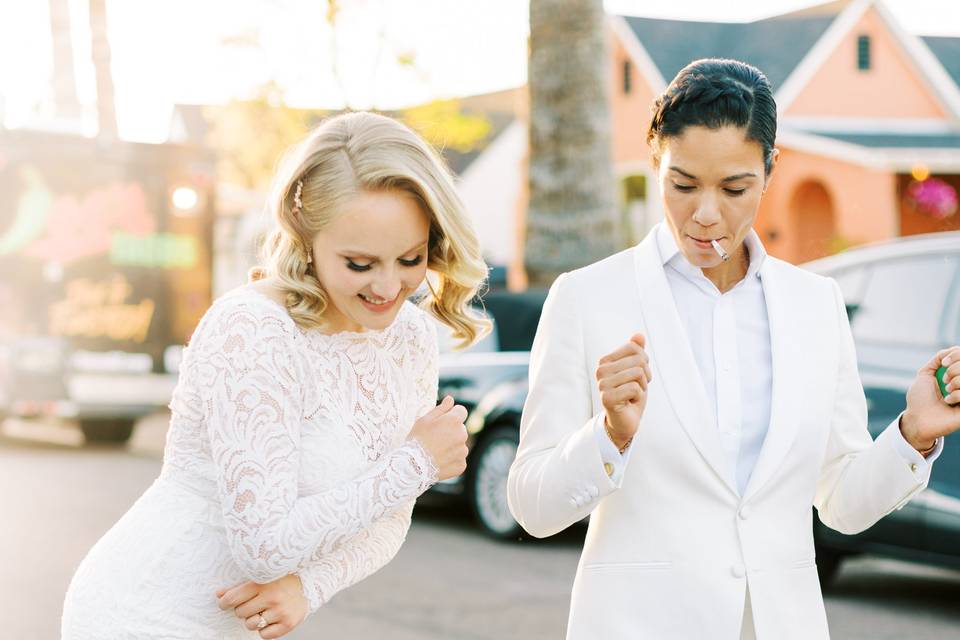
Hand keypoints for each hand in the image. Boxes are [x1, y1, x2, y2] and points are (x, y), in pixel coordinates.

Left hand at [216, 574, 306, 638]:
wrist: (309, 582)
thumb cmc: (280, 579)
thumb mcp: (261, 577)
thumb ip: (240, 586)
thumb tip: (218, 594)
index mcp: (263, 583)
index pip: (232, 598)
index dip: (225, 602)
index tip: (225, 602)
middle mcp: (272, 597)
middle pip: (240, 613)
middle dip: (243, 609)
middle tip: (254, 602)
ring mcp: (281, 611)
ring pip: (251, 625)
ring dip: (253, 619)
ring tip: (263, 610)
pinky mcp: (288, 623)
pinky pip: (264, 634)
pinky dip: (265, 629)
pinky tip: (272, 618)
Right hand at [409, 395, 468, 480]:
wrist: (412, 466)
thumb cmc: (416, 439)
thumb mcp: (424, 419)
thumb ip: (441, 408)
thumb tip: (450, 399)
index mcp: (454, 421)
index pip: (461, 411)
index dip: (452, 414)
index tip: (442, 421)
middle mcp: (462, 435)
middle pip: (460, 428)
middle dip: (451, 431)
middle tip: (435, 438)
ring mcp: (463, 451)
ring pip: (460, 445)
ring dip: (452, 446)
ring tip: (436, 451)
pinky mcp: (461, 465)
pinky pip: (459, 459)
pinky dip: (452, 460)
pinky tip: (439, 461)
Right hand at [596, 334, 652, 448]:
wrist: (626, 421)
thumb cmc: (631, 395)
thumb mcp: (637, 370)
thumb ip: (637, 352)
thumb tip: (639, 335)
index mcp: (605, 361)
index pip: (634, 348)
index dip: (644, 362)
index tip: (636, 376)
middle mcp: (600, 371)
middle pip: (638, 360)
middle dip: (645, 376)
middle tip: (636, 388)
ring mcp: (602, 384)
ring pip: (637, 373)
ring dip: (642, 387)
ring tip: (632, 396)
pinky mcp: (607, 398)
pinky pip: (635, 388)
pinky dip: (638, 397)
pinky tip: (629, 403)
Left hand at [901, 345, 959, 451]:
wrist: (918, 418)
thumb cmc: (920, 399)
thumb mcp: (925, 374)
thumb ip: (937, 360)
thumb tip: (951, 350)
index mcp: (957, 375)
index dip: (956, 355)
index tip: (944, 363)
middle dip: (953, 371)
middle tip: (944, 382)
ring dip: (955, 383)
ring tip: (946, 392)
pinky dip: (956, 395)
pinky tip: (949, 402)